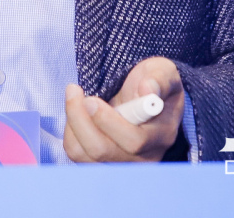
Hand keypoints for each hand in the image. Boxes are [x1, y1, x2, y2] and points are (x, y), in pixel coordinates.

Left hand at [64, 57, 184, 162]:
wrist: (144, 96)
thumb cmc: (154, 83)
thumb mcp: (163, 72)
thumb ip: (159, 79)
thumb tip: (148, 89)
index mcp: (160, 135)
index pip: (134, 141)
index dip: (109, 122)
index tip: (91, 99)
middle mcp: (141, 157)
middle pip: (102, 150)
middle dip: (81, 120)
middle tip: (74, 91)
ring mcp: (119, 162)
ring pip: (84, 154)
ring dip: (72, 123)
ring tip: (74, 95)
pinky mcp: (101, 161)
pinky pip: (77, 153)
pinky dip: (70, 130)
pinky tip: (77, 111)